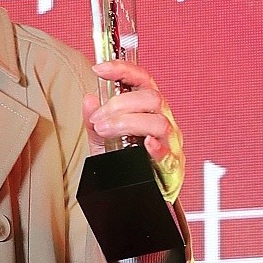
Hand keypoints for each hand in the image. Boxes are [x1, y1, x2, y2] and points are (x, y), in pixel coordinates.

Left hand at [83, 65, 184, 202]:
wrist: (140, 193)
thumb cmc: (127, 163)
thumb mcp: (103, 140)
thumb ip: (94, 121)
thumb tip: (89, 99)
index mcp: (149, 109)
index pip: (142, 79)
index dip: (123, 69)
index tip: (100, 68)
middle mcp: (164, 120)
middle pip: (151, 98)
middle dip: (119, 104)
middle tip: (98, 119)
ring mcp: (171, 142)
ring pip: (158, 122)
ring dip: (127, 123)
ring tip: (105, 131)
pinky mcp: (173, 166)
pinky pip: (169, 153)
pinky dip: (157, 147)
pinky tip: (145, 144)